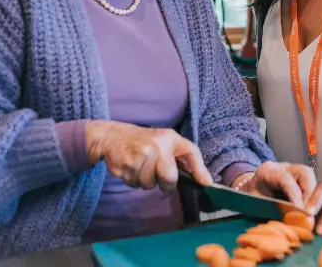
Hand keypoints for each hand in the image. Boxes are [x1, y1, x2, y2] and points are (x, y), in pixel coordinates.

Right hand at [85, 120, 211, 191]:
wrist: (114, 136)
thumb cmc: (145, 142)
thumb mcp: (165, 142)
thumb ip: (180, 158)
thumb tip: (202, 179)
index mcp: (171, 138)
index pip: (191, 152)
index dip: (200, 169)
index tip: (206, 183)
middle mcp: (158, 145)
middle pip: (170, 179)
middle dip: (165, 183)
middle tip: (157, 174)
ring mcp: (142, 155)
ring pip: (150, 184)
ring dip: (145, 180)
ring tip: (141, 165)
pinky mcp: (127, 165)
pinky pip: (135, 184)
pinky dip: (133, 180)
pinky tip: (131, 167)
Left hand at [240, 162, 316, 207]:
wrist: (248, 191)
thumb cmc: (250, 198)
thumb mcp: (255, 203)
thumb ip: (270, 209)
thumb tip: (287, 222)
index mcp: (269, 171)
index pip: (286, 180)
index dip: (296, 196)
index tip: (302, 211)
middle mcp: (284, 167)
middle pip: (304, 172)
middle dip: (310, 192)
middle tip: (310, 211)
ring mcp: (293, 171)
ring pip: (310, 177)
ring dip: (313, 195)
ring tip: (311, 212)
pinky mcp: (298, 178)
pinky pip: (310, 184)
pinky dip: (312, 196)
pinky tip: (310, 209)